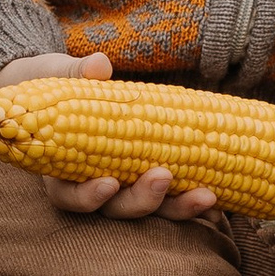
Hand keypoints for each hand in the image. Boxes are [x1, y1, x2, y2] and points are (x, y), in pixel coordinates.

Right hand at [0, 49, 219, 219]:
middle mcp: (96, 186)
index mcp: (62, 170)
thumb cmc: (57, 82)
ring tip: (206, 195)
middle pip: (117, 208)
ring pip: (151, 209)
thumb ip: (76, 73)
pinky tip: (218, 198)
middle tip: (163, 177)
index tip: (108, 184)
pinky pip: (174, 198)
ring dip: (178, 207)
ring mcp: (128, 186)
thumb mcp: (58, 74)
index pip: (69, 198)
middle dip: (142, 201)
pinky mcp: (154, 180)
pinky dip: (194, 201)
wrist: (72, 86)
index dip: (87, 197)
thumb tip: (99, 66)